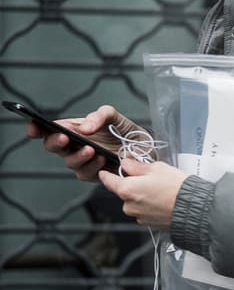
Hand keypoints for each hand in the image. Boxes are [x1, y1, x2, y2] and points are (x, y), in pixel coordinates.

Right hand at [26, 105, 141, 181]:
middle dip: (56, 142)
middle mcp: (73, 146)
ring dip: (78, 156)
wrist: (144, 148)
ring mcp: (82, 162)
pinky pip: (87, 173)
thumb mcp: (114, 116)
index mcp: (73, 130)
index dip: (37, 129)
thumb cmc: (125, 131)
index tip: (33, 127)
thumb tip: (85, 127)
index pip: (49, 129)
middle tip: (65, 138)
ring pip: (70, 162)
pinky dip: (93, 166)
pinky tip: (102, 158)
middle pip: (53, 146)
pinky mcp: (94, 174)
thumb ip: (100, 115)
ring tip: (90, 149)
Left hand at [98, 159, 188, 228]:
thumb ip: (136, 165)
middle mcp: (129, 205)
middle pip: (125, 191)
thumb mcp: (157, 168)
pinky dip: (151, 205)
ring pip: (135, 202)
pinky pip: (145, 211)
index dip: (106, 174)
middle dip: (134, 184)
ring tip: (162, 190)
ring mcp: (138, 216)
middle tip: (151, 178)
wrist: (192, 208)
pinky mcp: (149, 223)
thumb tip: (126, 162)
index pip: (108, 181)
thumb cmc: (176, 188)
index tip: (104, 172)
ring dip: (143, 196)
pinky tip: (164, 200)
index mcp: (127, 189)